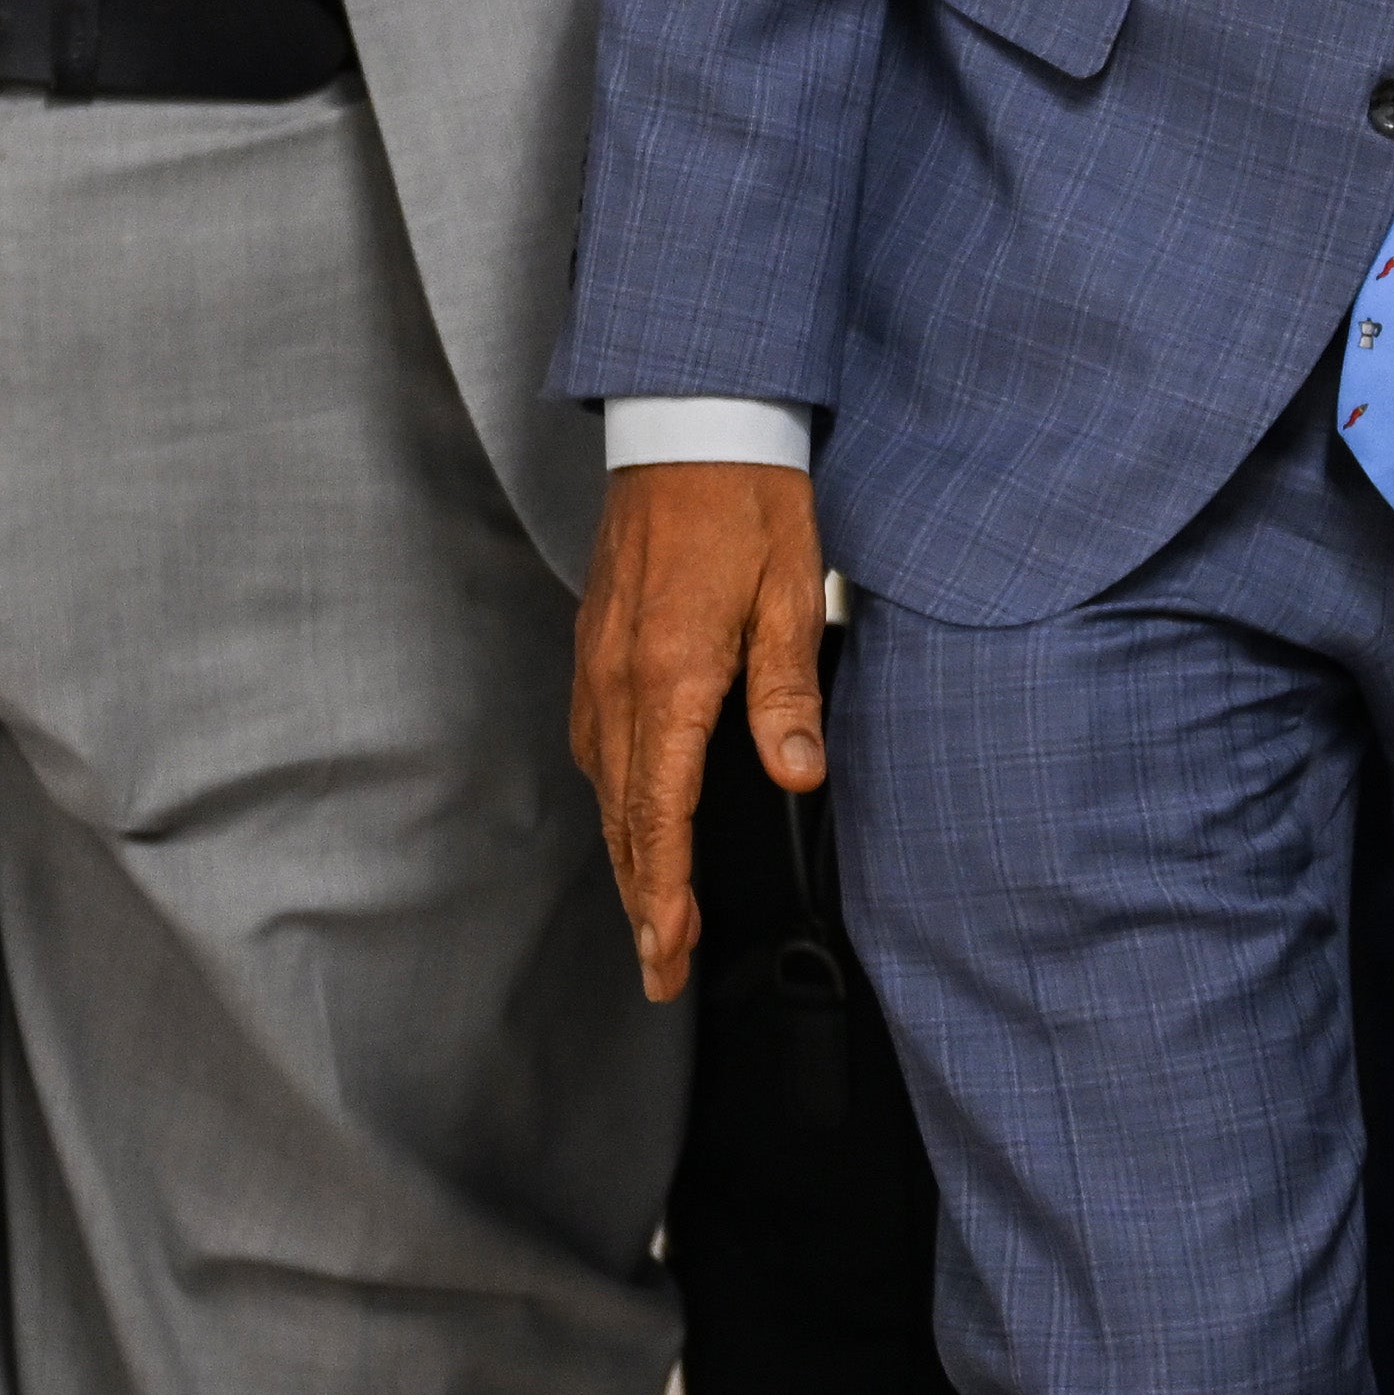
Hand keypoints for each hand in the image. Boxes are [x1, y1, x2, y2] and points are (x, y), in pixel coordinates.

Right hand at [577, 460, 826, 1003]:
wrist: (690, 422)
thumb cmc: (746, 500)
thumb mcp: (790, 591)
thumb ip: (786, 692)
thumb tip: (797, 773)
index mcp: (668, 675)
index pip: (660, 813)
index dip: (664, 892)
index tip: (668, 951)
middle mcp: (617, 680)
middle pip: (624, 817)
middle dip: (642, 901)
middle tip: (659, 971)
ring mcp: (598, 664)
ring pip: (605, 787)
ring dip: (628, 857)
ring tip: (650, 918)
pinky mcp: (596, 648)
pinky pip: (597, 744)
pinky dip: (616, 800)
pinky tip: (634, 820)